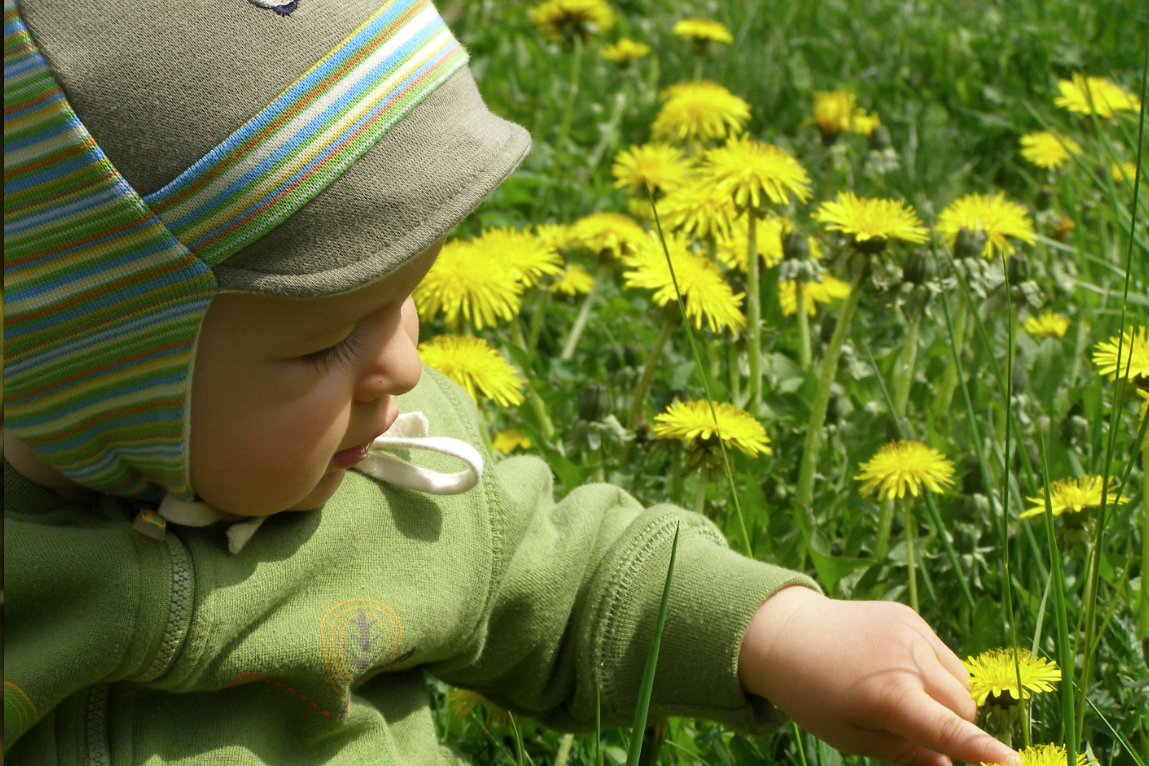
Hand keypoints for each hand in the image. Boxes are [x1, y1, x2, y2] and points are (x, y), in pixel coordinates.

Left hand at [738, 586, 1017, 765]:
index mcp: (889, 696)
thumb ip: (904, 753)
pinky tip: (897, 670)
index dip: (982, 750)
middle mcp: (907, 659)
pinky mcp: (910, 616)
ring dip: (947, 698)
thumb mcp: (850, 737)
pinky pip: (944, 655)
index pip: (948, 729)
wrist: (786, 634)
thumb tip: (947, 764)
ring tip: (900, 696)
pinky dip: (935, 671)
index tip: (1013, 763)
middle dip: (951, 725)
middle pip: (962, 707)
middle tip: (908, 725)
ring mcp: (911, 632)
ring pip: (960, 681)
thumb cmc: (813, 695)